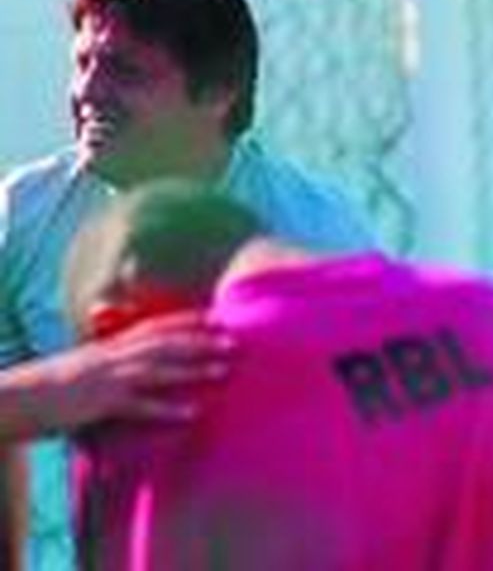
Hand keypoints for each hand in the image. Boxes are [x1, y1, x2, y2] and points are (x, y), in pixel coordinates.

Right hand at [40, 312, 233, 432]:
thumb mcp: (84, 365)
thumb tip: (135, 360)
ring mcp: (107, 379)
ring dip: (194, 368)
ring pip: (158, 369)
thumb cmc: (50, 386)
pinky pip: (140, 406)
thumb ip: (111, 359)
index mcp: (110, 346)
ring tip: (224, 370)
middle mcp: (113, 357)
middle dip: (201, 340)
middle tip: (234, 341)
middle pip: (165, 344)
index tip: (217, 317)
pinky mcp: (100, 404)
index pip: (155, 327)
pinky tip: (193, 412)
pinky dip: (168, 408)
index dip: (187, 320)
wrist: (16, 399)